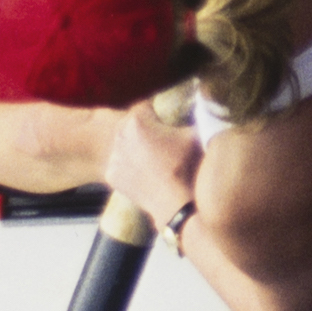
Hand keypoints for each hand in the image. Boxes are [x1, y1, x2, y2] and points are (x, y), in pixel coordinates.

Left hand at [101, 101, 200, 224]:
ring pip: (125, 145)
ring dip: (136, 148)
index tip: (167, 124)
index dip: (158, 115)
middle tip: (162, 144)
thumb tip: (200, 106)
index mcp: (137, 120)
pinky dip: (130, 167)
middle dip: (145, 131)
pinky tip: (146, 174)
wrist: (176, 203)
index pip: (146, 107)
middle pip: (132, 125)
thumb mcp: (195, 134)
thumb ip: (194, 116)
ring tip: (155, 161)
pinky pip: (120, 164)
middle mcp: (119, 135)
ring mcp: (114, 156)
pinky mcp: (111, 175)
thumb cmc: (187, 166)